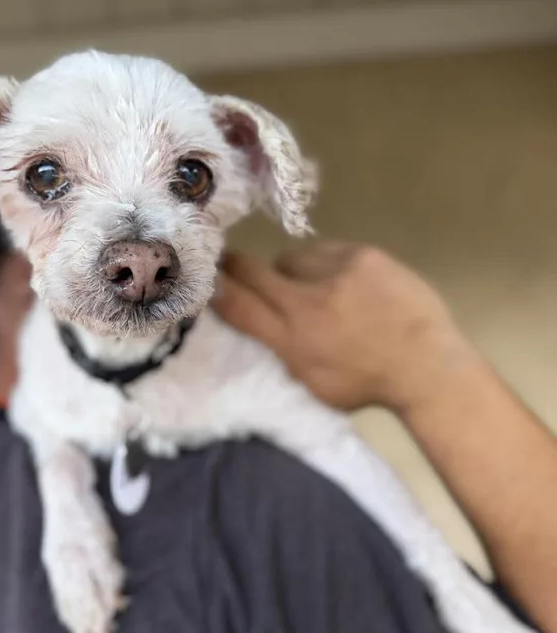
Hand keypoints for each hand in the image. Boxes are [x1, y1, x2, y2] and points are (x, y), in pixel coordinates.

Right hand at [213, 241, 479, 415]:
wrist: (427, 365)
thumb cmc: (363, 383)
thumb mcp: (308, 381)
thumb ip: (274, 348)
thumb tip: (246, 318)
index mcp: (291, 340)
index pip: (237, 304)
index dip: (215, 287)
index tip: (205, 277)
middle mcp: (307, 303)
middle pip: (252, 270)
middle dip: (238, 268)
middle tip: (237, 269)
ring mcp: (336, 274)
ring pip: (290, 258)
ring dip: (292, 272)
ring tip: (314, 289)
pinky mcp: (362, 255)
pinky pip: (324, 250)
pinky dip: (325, 264)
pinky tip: (342, 281)